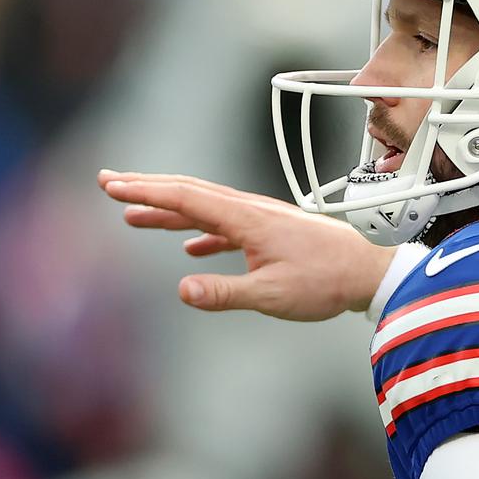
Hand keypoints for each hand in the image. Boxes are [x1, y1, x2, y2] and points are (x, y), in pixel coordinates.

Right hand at [100, 172, 395, 321]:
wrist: (371, 271)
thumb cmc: (326, 282)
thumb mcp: (273, 295)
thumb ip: (226, 293)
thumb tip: (182, 290)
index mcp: (246, 219)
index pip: (185, 198)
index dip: (144, 191)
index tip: (111, 186)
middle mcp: (250, 211)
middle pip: (189, 193)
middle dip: (147, 189)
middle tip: (108, 184)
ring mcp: (261, 221)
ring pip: (205, 209)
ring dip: (168, 211)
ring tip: (134, 216)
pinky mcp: (272, 235)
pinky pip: (225, 228)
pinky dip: (200, 233)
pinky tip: (190, 249)